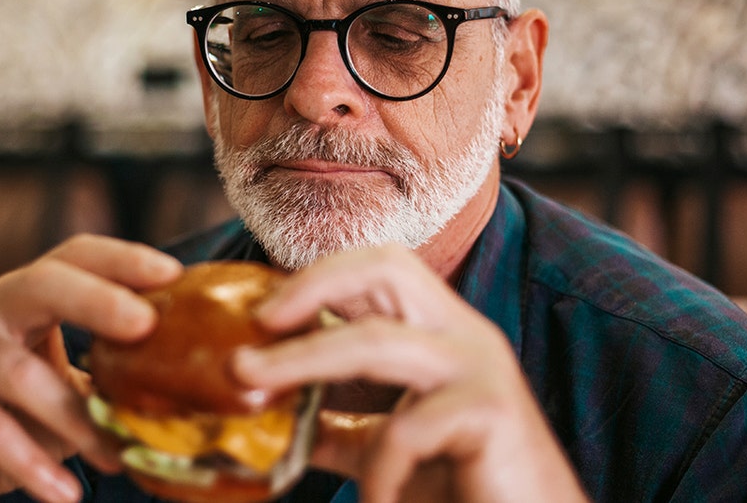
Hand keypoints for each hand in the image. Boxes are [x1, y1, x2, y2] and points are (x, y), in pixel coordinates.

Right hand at [0, 235, 182, 502]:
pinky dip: (31, 463)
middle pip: (41, 284)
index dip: (121, 259)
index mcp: (21, 295)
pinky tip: (63, 491)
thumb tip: (187, 375)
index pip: (73, 257)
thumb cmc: (13, 422)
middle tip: (144, 325)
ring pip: (20, 375)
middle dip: (96, 300)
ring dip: (75, 419)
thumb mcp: (64, 388)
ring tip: (115, 457)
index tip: (171, 273)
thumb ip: (108, 372)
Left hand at [232, 245, 587, 502]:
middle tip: (256, 323)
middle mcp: (464, 334)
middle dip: (311, 285)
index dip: (313, 278)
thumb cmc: (465, 485)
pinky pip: (408, 427)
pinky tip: (375, 500)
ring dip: (303, 362)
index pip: (377, 268)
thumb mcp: (387, 448)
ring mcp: (481, 368)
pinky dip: (378, 467)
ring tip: (254, 387)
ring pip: (378, 340)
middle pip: (386, 267)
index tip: (256, 315)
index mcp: (439, 330)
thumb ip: (337, 426)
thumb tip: (270, 411)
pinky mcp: (492, 412)